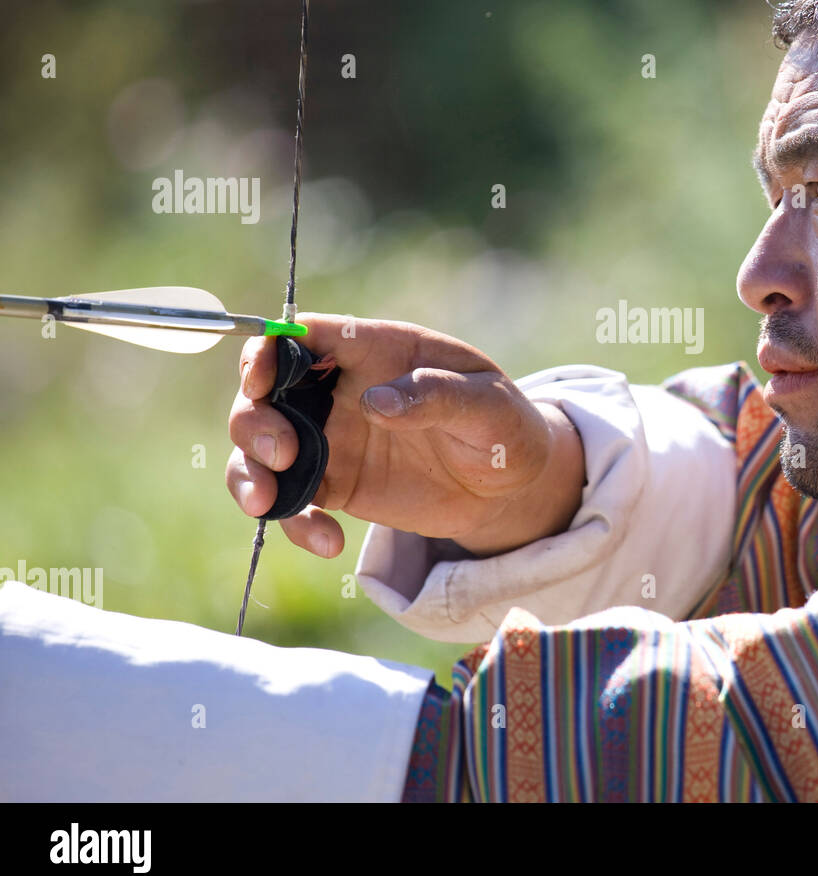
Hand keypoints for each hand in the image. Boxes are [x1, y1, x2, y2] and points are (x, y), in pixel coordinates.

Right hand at [226, 314, 583, 558]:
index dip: (270, 347)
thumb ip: (438, 395)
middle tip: (282, 453)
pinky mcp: (333, 485)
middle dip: (254, 418)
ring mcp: (331, 438)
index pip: (307, 334)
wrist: (511, 486)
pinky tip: (328, 542)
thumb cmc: (504, 427)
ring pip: (260, 446)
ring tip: (267, 503)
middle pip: (265, 390)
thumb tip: (379, 402)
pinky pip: (291, 501)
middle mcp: (341, 390)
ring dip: (249, 471)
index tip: (261, 377)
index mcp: (377, 350)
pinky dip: (294, 522)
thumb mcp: (489, 406)